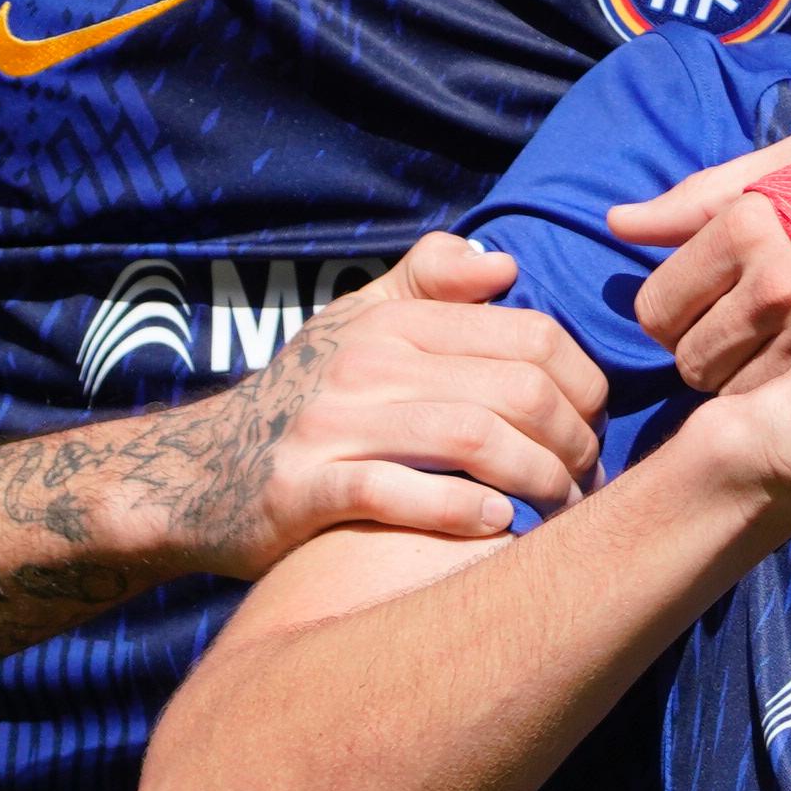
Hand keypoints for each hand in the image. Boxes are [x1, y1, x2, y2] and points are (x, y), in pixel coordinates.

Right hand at [157, 233, 609, 573]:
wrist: (195, 473)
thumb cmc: (305, 398)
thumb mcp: (358, 322)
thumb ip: (430, 280)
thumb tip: (506, 263)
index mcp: (396, 322)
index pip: (532, 337)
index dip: (585, 385)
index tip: (596, 428)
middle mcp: (367, 364)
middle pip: (517, 391)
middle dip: (574, 443)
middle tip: (590, 482)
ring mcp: (331, 425)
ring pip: (475, 440)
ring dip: (538, 482)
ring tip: (561, 512)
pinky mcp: (302, 489)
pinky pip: (400, 494)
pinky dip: (463, 512)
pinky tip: (498, 527)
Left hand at [610, 133, 790, 392]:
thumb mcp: (790, 168)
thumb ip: (699, 197)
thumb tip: (619, 224)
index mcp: (750, 223)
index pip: (656, 309)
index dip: (674, 311)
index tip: (710, 300)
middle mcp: (779, 279)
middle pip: (688, 360)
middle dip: (706, 349)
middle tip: (748, 327)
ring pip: (729, 392)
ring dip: (743, 377)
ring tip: (780, 345)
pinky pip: (779, 405)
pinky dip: (782, 395)